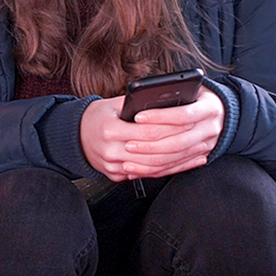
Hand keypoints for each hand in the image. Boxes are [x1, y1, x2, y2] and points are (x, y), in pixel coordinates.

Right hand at [80, 88, 223, 180]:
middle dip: (179, 146)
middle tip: (200, 139)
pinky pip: (146, 175)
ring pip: (152, 167)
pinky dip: (166, 170)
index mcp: (109, 130)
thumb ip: (136, 104)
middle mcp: (110, 151)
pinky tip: (182, 164)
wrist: (74, 136)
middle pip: (153, 152)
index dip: (170, 128)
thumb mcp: (113, 104)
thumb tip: (164, 99)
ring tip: (197, 153)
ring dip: (177, 161)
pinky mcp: (116, 176)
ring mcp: (112, 167)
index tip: (189, 123)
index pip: (147, 132)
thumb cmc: (97, 117)